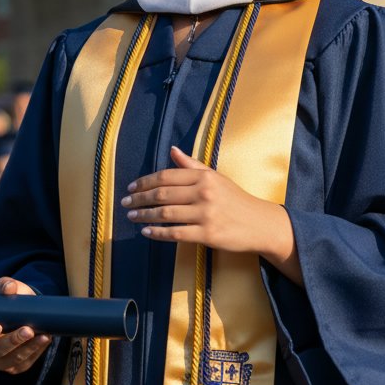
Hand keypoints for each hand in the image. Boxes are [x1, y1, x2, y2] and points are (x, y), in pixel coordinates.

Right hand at [0, 277, 50, 373]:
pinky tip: (45, 338)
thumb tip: (8, 287)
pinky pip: (25, 361)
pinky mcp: (18, 365)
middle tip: (27, 329)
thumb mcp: (10, 290)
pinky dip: (36, 350)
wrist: (29, 311)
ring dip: (28, 347)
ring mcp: (2, 361)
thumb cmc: (12, 301)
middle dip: (12, 341)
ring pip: (12, 359)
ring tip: (42, 334)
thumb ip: (7, 285)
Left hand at [122, 146, 301, 282]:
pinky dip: (157, 232)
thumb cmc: (235, 199)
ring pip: (165, 214)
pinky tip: (146, 231)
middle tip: (124, 202)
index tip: (131, 186)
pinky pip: (175, 233)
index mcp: (204, 176)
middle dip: (139, 198)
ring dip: (144, 215)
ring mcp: (206, 214)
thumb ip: (192, 165)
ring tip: (131, 215)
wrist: (260, 224)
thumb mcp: (216, 177)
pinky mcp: (208, 234)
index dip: (145, 181)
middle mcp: (204, 193)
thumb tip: (173, 150)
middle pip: (162, 194)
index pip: (166, 176)